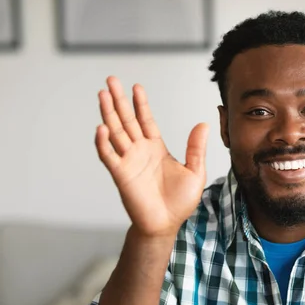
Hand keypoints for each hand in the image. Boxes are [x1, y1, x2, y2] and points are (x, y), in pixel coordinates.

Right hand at [95, 76, 208, 236]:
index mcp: (156, 148)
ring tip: (102, 94)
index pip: (145, 120)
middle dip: (118, 100)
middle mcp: (140, 151)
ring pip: (115, 132)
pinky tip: (101, 127)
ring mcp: (129, 161)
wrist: (167, 224)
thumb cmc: (180, 202)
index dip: (140, 104)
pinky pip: (109, 156)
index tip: (136, 87)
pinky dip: (103, 142)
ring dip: (108, 114)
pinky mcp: (121, 175)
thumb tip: (203, 124)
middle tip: (111, 80)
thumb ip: (196, 148)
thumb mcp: (195, 171)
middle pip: (126, 120)